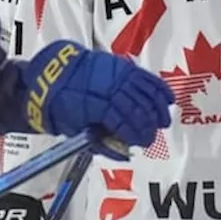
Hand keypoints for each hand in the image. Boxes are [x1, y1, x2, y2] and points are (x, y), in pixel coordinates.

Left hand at [23, 40, 173, 156]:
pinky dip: (158, 88)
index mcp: (94, 104)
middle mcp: (108, 87)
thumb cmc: (61, 102)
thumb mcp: (74, 128)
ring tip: (163, 122)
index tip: (143, 143)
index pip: (123, 122)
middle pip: (136, 108)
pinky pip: (145, 76)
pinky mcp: (122, 65)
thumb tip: (123, 154)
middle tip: (151, 137)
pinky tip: (167, 99)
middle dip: (147, 125)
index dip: (136, 134)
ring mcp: (116, 74)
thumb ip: (99, 141)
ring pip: (145, 92)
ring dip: (156, 109)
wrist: (54, 73)